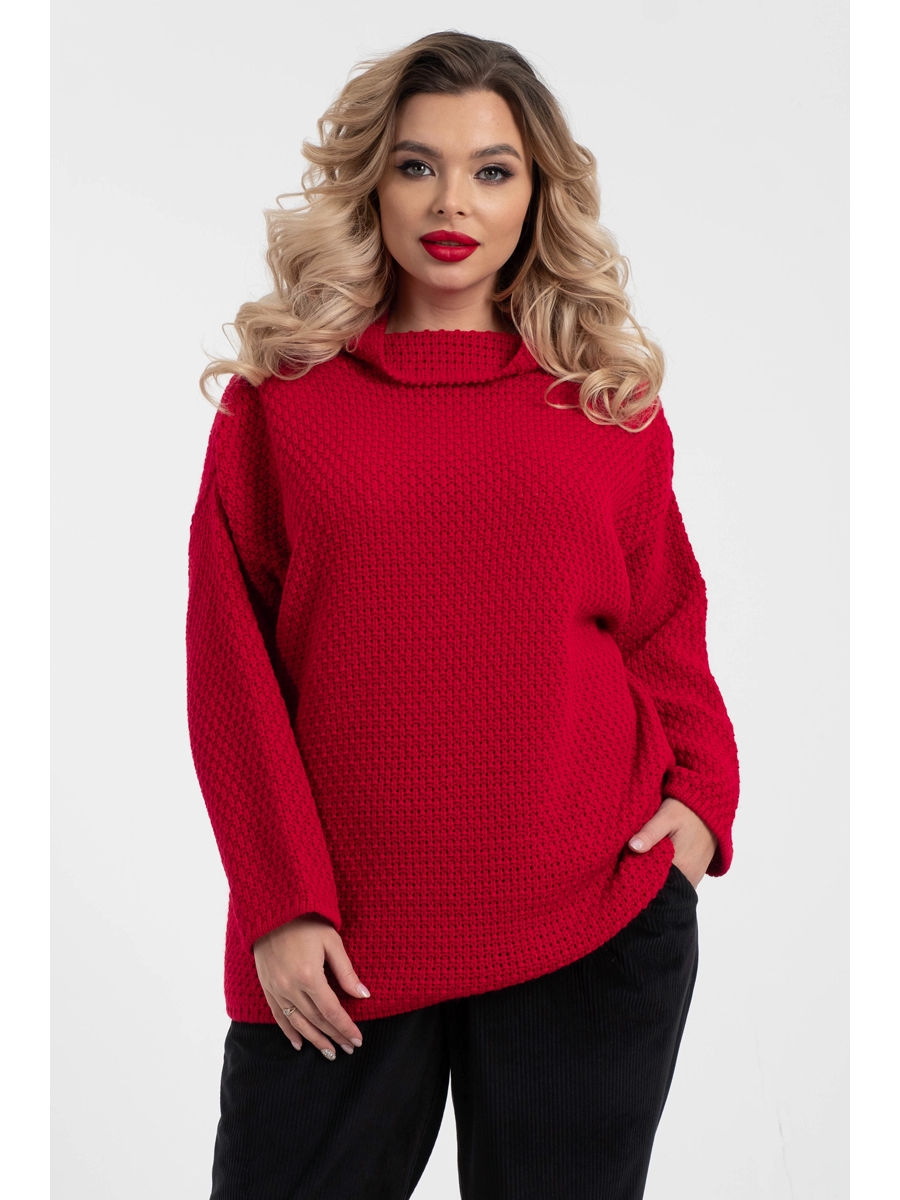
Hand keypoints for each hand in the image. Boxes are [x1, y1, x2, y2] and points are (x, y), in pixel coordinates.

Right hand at [253, 914, 371, 1058]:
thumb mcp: (332, 942)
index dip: (345, 1027)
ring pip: (297, 1023)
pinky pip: (278, 1016)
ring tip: (330, 1052)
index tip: (357, 1040)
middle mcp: (290, 987)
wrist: (272, 911)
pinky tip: (299, 1044)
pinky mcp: (267, 987)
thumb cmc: (306, 923)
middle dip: (334, 1036)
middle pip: (316, 1020)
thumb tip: (363, 995)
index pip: (331, 1011)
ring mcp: (276, 989)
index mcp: (309, 976)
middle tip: (349, 1048)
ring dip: (314, 1040)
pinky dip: (289, 1032)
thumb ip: (346, 971)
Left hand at [627, 796, 716, 888]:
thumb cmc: (687, 810)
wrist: (711, 807)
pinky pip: (678, 880)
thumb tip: (632, 847)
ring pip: (669, 883)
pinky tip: (657, 861)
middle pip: (661, 885)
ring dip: (656, 875)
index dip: (637, 873)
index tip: (625, 866)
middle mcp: (690, 876)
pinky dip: (667, 874)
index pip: (653, 880)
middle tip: (632, 862)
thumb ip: (650, 833)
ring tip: (644, 861)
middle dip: (646, 876)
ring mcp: (695, 876)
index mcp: (681, 865)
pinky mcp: (696, 873)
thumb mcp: (666, 816)